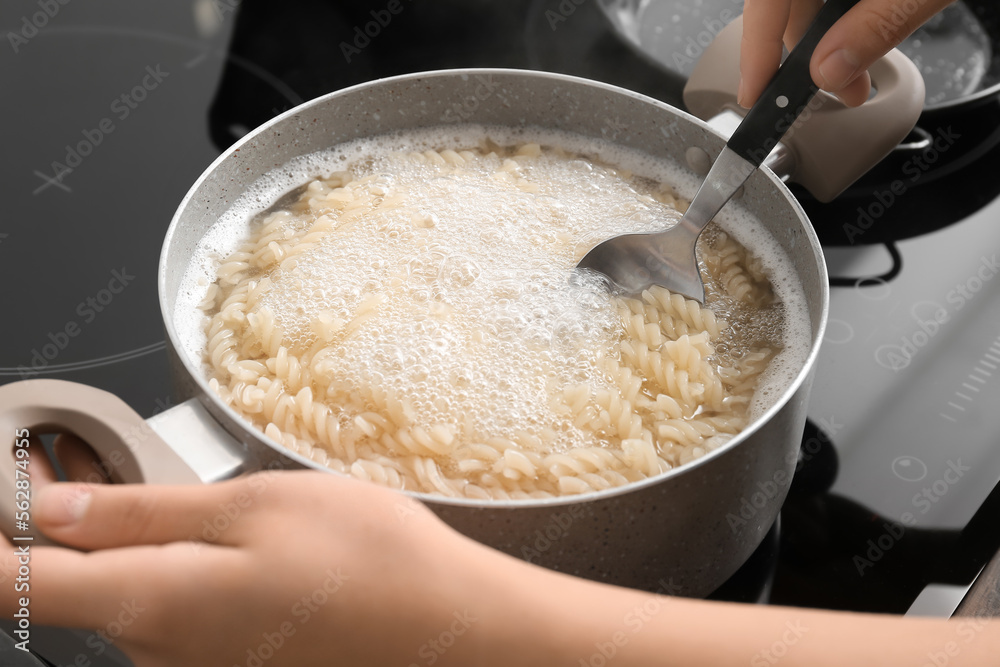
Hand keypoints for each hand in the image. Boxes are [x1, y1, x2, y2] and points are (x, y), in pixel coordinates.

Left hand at [3, 437, 998, 666]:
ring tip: (203, 504)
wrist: (446, 628)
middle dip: (77, 527)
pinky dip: (182, 573)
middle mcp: (154, 653)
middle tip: (120, 467)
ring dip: (140, 548)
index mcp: (147, 603)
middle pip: (73, 589)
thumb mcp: (252, 504)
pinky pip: (175, 616)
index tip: (3, 492)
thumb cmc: (363, 556)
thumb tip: (46, 511)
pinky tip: (249, 546)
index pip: (12, 584)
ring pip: (130, 598)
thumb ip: (140, 512)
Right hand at [739, 0, 954, 106]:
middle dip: (809, 46)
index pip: (766, 0)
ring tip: (860, 64)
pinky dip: (849, 4)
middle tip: (840, 88)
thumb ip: (877, 26)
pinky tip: (868, 22)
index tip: (757, 93)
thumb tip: (831, 71)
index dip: (757, 50)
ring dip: (833, 27)